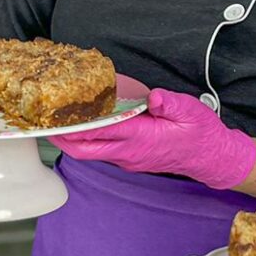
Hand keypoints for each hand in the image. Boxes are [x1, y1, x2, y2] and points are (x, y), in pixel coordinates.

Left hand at [48, 89, 255, 188]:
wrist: (211, 158)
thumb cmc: (201, 134)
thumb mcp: (192, 112)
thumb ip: (171, 103)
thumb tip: (153, 96)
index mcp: (142, 138)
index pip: (102, 132)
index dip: (77, 126)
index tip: (57, 119)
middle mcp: (130, 152)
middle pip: (86, 150)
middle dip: (62, 139)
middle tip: (43, 124)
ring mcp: (129, 159)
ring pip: (92, 153)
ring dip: (73, 140)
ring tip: (56, 122)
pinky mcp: (131, 159)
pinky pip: (102, 152)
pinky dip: (88, 141)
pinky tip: (83, 127)